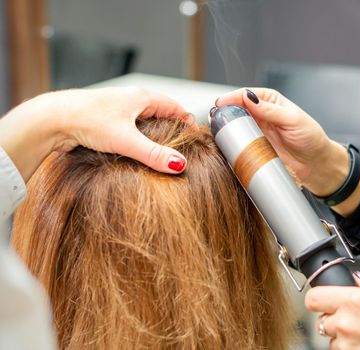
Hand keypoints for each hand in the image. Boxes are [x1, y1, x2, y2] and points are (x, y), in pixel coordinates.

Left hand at [0, 87, 193, 180]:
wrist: (52, 120)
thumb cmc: (87, 119)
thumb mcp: (126, 140)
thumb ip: (154, 154)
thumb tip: (179, 165)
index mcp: (142, 97)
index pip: (175, 106)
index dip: (187, 121)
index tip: (195, 137)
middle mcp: (131, 100)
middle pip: (161, 113)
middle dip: (173, 129)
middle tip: (182, 147)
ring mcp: (118, 110)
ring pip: (145, 121)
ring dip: (154, 135)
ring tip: (162, 153)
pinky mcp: (106, 122)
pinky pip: (130, 129)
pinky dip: (138, 139)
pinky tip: (136, 153)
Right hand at [217, 88, 359, 215]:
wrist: (315, 164)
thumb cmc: (310, 138)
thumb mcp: (293, 120)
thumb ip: (270, 110)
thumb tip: (249, 97)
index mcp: (270, 100)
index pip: (246, 95)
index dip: (232, 97)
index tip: (221, 103)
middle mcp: (261, 114)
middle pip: (236, 109)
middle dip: (224, 111)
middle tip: (214, 116)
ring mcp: (256, 131)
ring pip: (234, 125)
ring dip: (224, 127)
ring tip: (215, 129)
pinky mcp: (254, 147)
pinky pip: (238, 142)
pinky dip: (230, 142)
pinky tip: (223, 142)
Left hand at [305, 272, 359, 349]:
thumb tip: (359, 281)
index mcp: (354, 301)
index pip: (314, 298)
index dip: (319, 298)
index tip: (324, 299)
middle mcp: (346, 324)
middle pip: (322, 320)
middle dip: (334, 319)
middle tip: (352, 318)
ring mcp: (348, 346)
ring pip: (332, 340)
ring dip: (342, 337)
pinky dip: (351, 349)